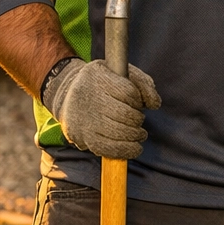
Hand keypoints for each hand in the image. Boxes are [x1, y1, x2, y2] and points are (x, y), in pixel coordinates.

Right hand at [42, 57, 161, 159]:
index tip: (137, 102)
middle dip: (137, 119)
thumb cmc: (105, 83)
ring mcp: (82, 119)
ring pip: (117, 133)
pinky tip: (134, 147)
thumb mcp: (124, 73)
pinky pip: (106, 149)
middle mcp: (86, 98)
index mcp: (97, 77)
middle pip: (124, 114)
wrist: (68, 94)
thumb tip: (155, 104)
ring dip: (135, 135)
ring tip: (138, 133)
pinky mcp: (79, 137)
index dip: (138, 100)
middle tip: (138, 119)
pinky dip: (125, 151)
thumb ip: (144, 84)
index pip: (128, 92)